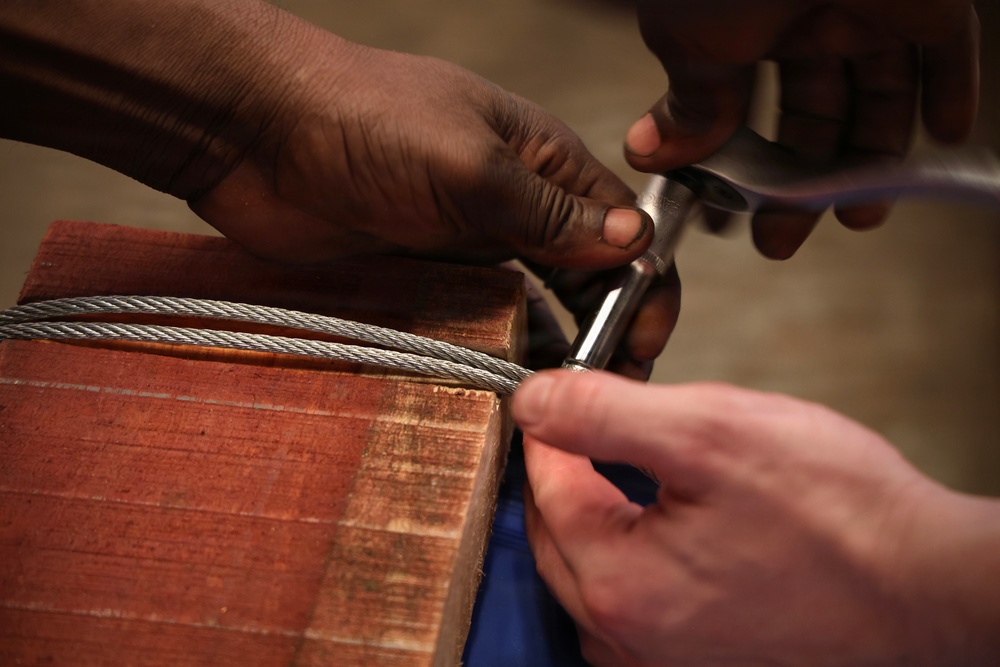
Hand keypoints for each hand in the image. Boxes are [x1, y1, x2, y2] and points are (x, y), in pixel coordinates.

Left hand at [1, 0, 676, 368]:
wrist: (253, 131)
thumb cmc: (362, 123)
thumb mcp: (470, 165)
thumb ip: (548, 211)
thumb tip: (633, 243)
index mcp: (541, 158)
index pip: (619, 227)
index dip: (642, 284)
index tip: (641, 346)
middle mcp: (514, 201)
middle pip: (584, 271)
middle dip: (605, 326)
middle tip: (607, 391)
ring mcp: (467, 239)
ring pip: (533, 300)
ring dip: (553, 344)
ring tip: (560, 400)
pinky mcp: (423, 272)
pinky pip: (476, 317)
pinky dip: (498, 348)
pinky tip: (507, 383)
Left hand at [513, 370, 999, 665]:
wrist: (927, 585)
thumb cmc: (839, 516)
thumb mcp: (710, 432)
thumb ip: (603, 414)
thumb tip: (534, 401)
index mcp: (619, 585)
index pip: (546, 489)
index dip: (552, 429)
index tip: (568, 394)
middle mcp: (629, 640)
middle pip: (558, 536)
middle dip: (568, 472)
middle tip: (596, 425)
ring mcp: (660, 661)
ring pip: (588, 572)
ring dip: (593, 516)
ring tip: (624, 469)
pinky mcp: (693, 662)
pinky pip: (629, 603)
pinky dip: (628, 557)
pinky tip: (663, 526)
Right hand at [625, 0, 979, 258]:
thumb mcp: (692, 45)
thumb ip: (688, 104)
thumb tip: (653, 150)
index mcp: (744, 28)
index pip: (746, 112)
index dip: (742, 169)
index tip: (734, 213)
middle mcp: (804, 19)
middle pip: (812, 117)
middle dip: (800, 184)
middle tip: (784, 234)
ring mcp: (866, 8)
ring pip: (877, 96)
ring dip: (870, 159)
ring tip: (860, 214)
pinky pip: (946, 53)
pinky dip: (947, 96)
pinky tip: (939, 137)